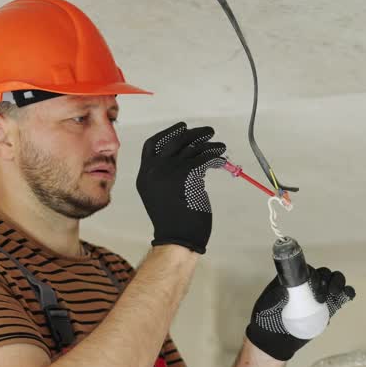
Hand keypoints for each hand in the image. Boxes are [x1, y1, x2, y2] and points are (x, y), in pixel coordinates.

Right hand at [137, 122, 227, 253]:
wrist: (177, 239)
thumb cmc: (173, 221)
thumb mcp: (161, 194)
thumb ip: (167, 175)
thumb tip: (189, 157)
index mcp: (144, 175)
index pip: (152, 144)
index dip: (168, 133)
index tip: (182, 127)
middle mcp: (153, 170)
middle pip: (173, 141)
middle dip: (193, 133)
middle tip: (207, 131)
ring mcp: (169, 172)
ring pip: (191, 148)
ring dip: (208, 143)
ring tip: (219, 145)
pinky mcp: (186, 175)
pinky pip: (203, 158)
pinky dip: (214, 155)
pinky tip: (220, 157)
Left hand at [245, 267, 355, 360]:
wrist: (275, 341)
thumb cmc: (267, 319)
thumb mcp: (267, 305)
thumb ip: (275, 296)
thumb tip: (286, 289)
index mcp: (294, 280)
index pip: (308, 270)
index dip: (314, 275)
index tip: (312, 286)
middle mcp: (308, 284)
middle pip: (324, 273)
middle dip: (327, 280)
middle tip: (321, 296)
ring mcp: (319, 296)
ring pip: (334, 281)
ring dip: (338, 283)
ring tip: (334, 294)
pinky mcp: (327, 308)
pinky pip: (341, 297)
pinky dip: (347, 293)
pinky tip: (347, 296)